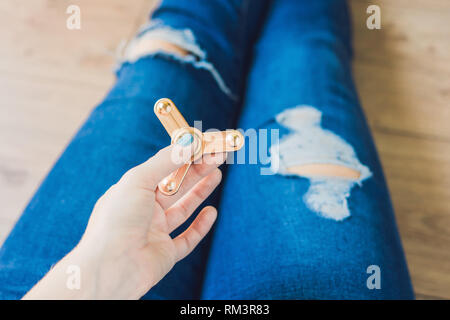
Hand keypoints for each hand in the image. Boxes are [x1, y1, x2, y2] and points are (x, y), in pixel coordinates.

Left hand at [24, 144, 225, 298]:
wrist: (110, 268)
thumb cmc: (117, 220)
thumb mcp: (139, 180)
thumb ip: (165, 161)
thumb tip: (188, 142)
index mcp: (132, 191)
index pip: (162, 168)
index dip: (184, 156)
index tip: (204, 145)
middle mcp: (143, 210)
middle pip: (176, 185)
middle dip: (197, 170)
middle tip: (218, 156)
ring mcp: (155, 232)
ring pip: (183, 209)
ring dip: (200, 191)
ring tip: (217, 174)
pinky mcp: (165, 253)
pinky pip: (187, 238)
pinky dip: (201, 226)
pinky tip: (212, 212)